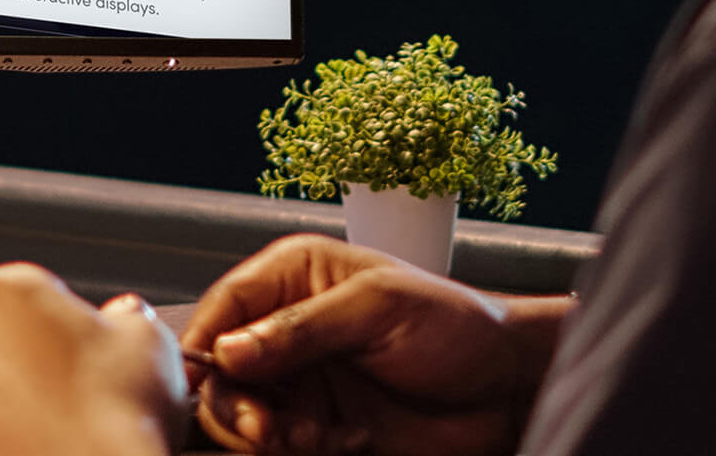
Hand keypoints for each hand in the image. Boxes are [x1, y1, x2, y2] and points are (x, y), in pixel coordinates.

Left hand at [0, 263, 184, 455]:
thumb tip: (123, 316)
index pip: (37, 292)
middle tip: (78, 385)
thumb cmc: (117, 414)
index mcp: (8, 290)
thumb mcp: (148, 340)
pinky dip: (3, 429)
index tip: (88, 346)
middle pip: (4, 333)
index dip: (69, 322)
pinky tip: (41, 439)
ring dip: (15, 393)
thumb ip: (128, 315)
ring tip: (63, 418)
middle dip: (34, 354)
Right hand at [181, 235, 548, 455]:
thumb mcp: (379, 309)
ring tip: (316, 436)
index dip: (206, 345)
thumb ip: (301, 328)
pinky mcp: (319, 425)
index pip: (224, 305)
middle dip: (237, 405)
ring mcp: (303, 379)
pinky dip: (305, 450)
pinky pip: (281, 447)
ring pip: (244, 415)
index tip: (210, 380)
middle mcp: (288, 327)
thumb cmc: (459, 328)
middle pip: (221, 371)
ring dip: (271, 435)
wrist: (509, 391)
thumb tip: (230, 350)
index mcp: (296, 277)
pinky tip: (348, 440)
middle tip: (266, 428)